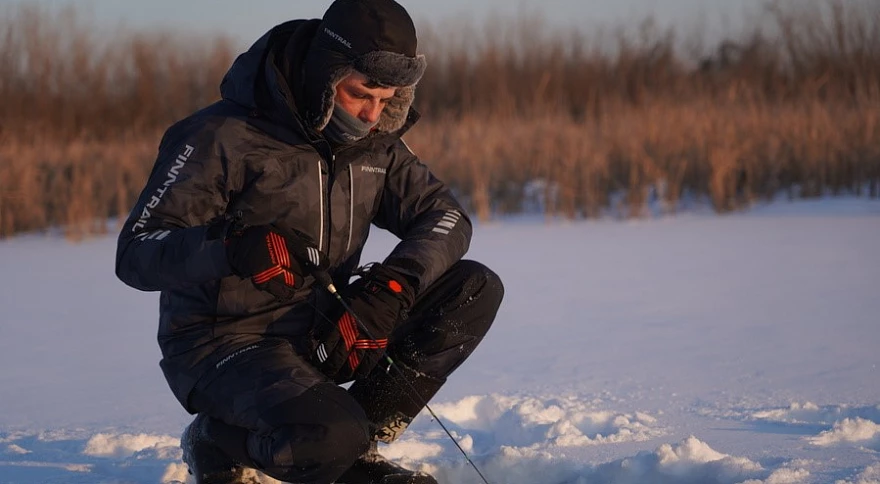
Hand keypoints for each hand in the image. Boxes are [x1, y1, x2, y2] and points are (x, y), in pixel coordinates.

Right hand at [225, 223, 323, 299]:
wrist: (239, 248)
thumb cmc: (265, 237)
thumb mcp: (281, 229)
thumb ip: (299, 239)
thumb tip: (317, 253)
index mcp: (281, 238)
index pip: (306, 252)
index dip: (319, 261)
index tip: (324, 265)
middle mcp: (275, 254)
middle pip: (303, 270)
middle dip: (305, 269)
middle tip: (297, 265)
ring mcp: (268, 270)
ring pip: (297, 283)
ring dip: (297, 280)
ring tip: (288, 273)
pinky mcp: (262, 282)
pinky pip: (285, 293)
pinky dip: (288, 290)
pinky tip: (283, 283)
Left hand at [312, 264, 414, 381]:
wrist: (384, 293)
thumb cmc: (360, 296)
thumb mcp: (339, 305)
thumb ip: (330, 322)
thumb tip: (318, 336)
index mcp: (341, 323)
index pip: (327, 345)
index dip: (320, 357)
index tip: (317, 363)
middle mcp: (353, 333)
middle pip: (338, 357)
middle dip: (331, 368)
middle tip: (327, 373)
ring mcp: (366, 340)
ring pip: (353, 362)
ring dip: (345, 372)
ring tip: (340, 377)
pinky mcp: (379, 343)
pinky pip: (370, 362)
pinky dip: (363, 370)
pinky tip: (358, 374)